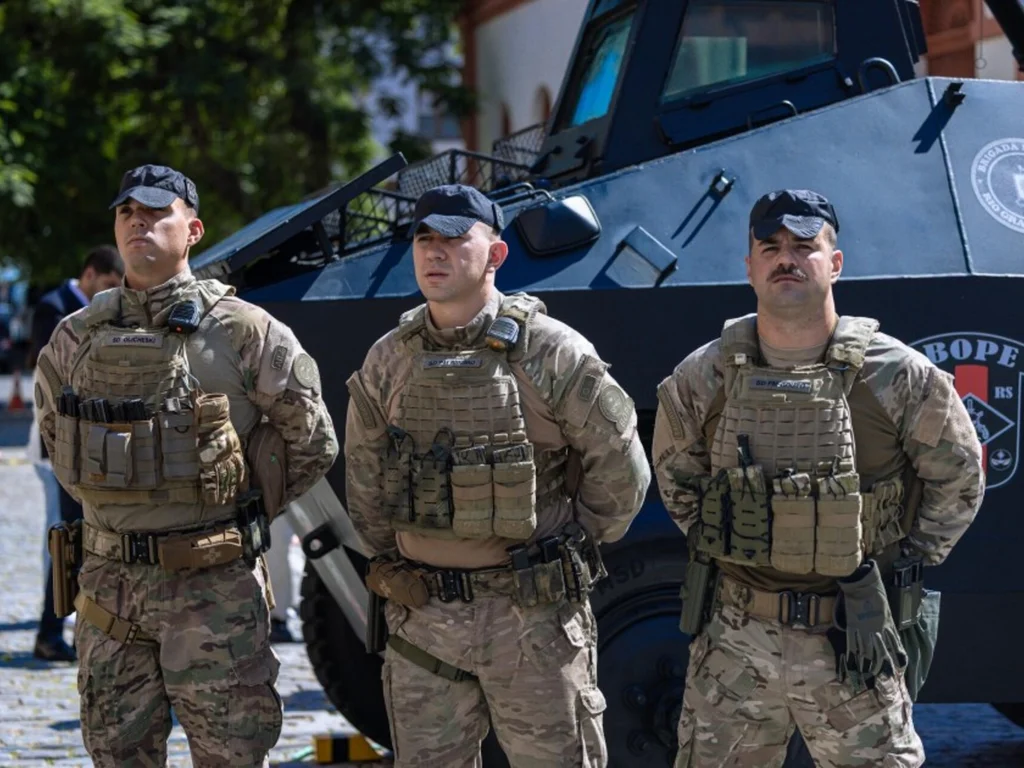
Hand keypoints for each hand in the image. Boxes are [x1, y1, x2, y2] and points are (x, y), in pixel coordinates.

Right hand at [834, 560, 907, 684]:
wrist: (863, 586)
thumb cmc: (877, 596)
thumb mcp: (888, 612)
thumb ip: (889, 625)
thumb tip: (890, 637)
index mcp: (889, 627)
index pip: (896, 647)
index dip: (898, 658)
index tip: (900, 668)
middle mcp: (878, 632)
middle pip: (881, 653)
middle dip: (882, 667)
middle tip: (883, 677)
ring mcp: (864, 631)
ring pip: (867, 653)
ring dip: (867, 666)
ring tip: (866, 677)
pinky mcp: (852, 628)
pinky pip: (852, 645)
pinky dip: (852, 657)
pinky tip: (851, 666)